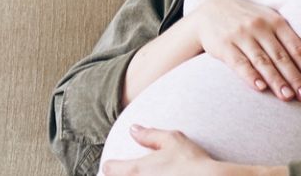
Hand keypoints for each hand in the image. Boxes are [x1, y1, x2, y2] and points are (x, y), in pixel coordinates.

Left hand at [101, 125, 256, 175]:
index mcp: (136, 169)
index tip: (118, 165)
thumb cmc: (192, 161)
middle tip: (133, 171)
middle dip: (121, 175)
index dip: (112, 165)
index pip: (108, 168)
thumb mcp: (173, 140)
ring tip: (151, 175)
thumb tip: (133, 129)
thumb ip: (150, 135)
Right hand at [189, 0, 300, 101]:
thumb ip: (286, 37)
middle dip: (296, 78)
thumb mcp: (268, 19)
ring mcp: (241, 35)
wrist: (210, 11)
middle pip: (282, 57)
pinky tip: (260, 88)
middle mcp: (260, 27)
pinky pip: (239, 63)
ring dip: (276, 81)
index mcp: (275, 21)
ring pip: (263, 62)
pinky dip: (251, 76)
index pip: (297, 48)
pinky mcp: (224, 45)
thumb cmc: (246, 20)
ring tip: (287, 97)